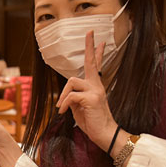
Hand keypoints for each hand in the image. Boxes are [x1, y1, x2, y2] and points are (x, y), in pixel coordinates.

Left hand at [56, 31, 117, 150]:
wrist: (104, 135)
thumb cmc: (92, 122)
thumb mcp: (79, 107)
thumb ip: (74, 97)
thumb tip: (67, 93)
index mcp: (94, 86)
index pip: (96, 66)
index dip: (96, 53)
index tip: (99, 40)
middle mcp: (97, 86)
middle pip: (91, 62)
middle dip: (89, 46)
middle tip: (90, 32)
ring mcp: (95, 91)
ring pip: (72, 81)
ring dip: (63, 94)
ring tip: (61, 107)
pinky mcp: (92, 98)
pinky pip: (71, 95)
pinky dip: (64, 103)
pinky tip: (63, 112)